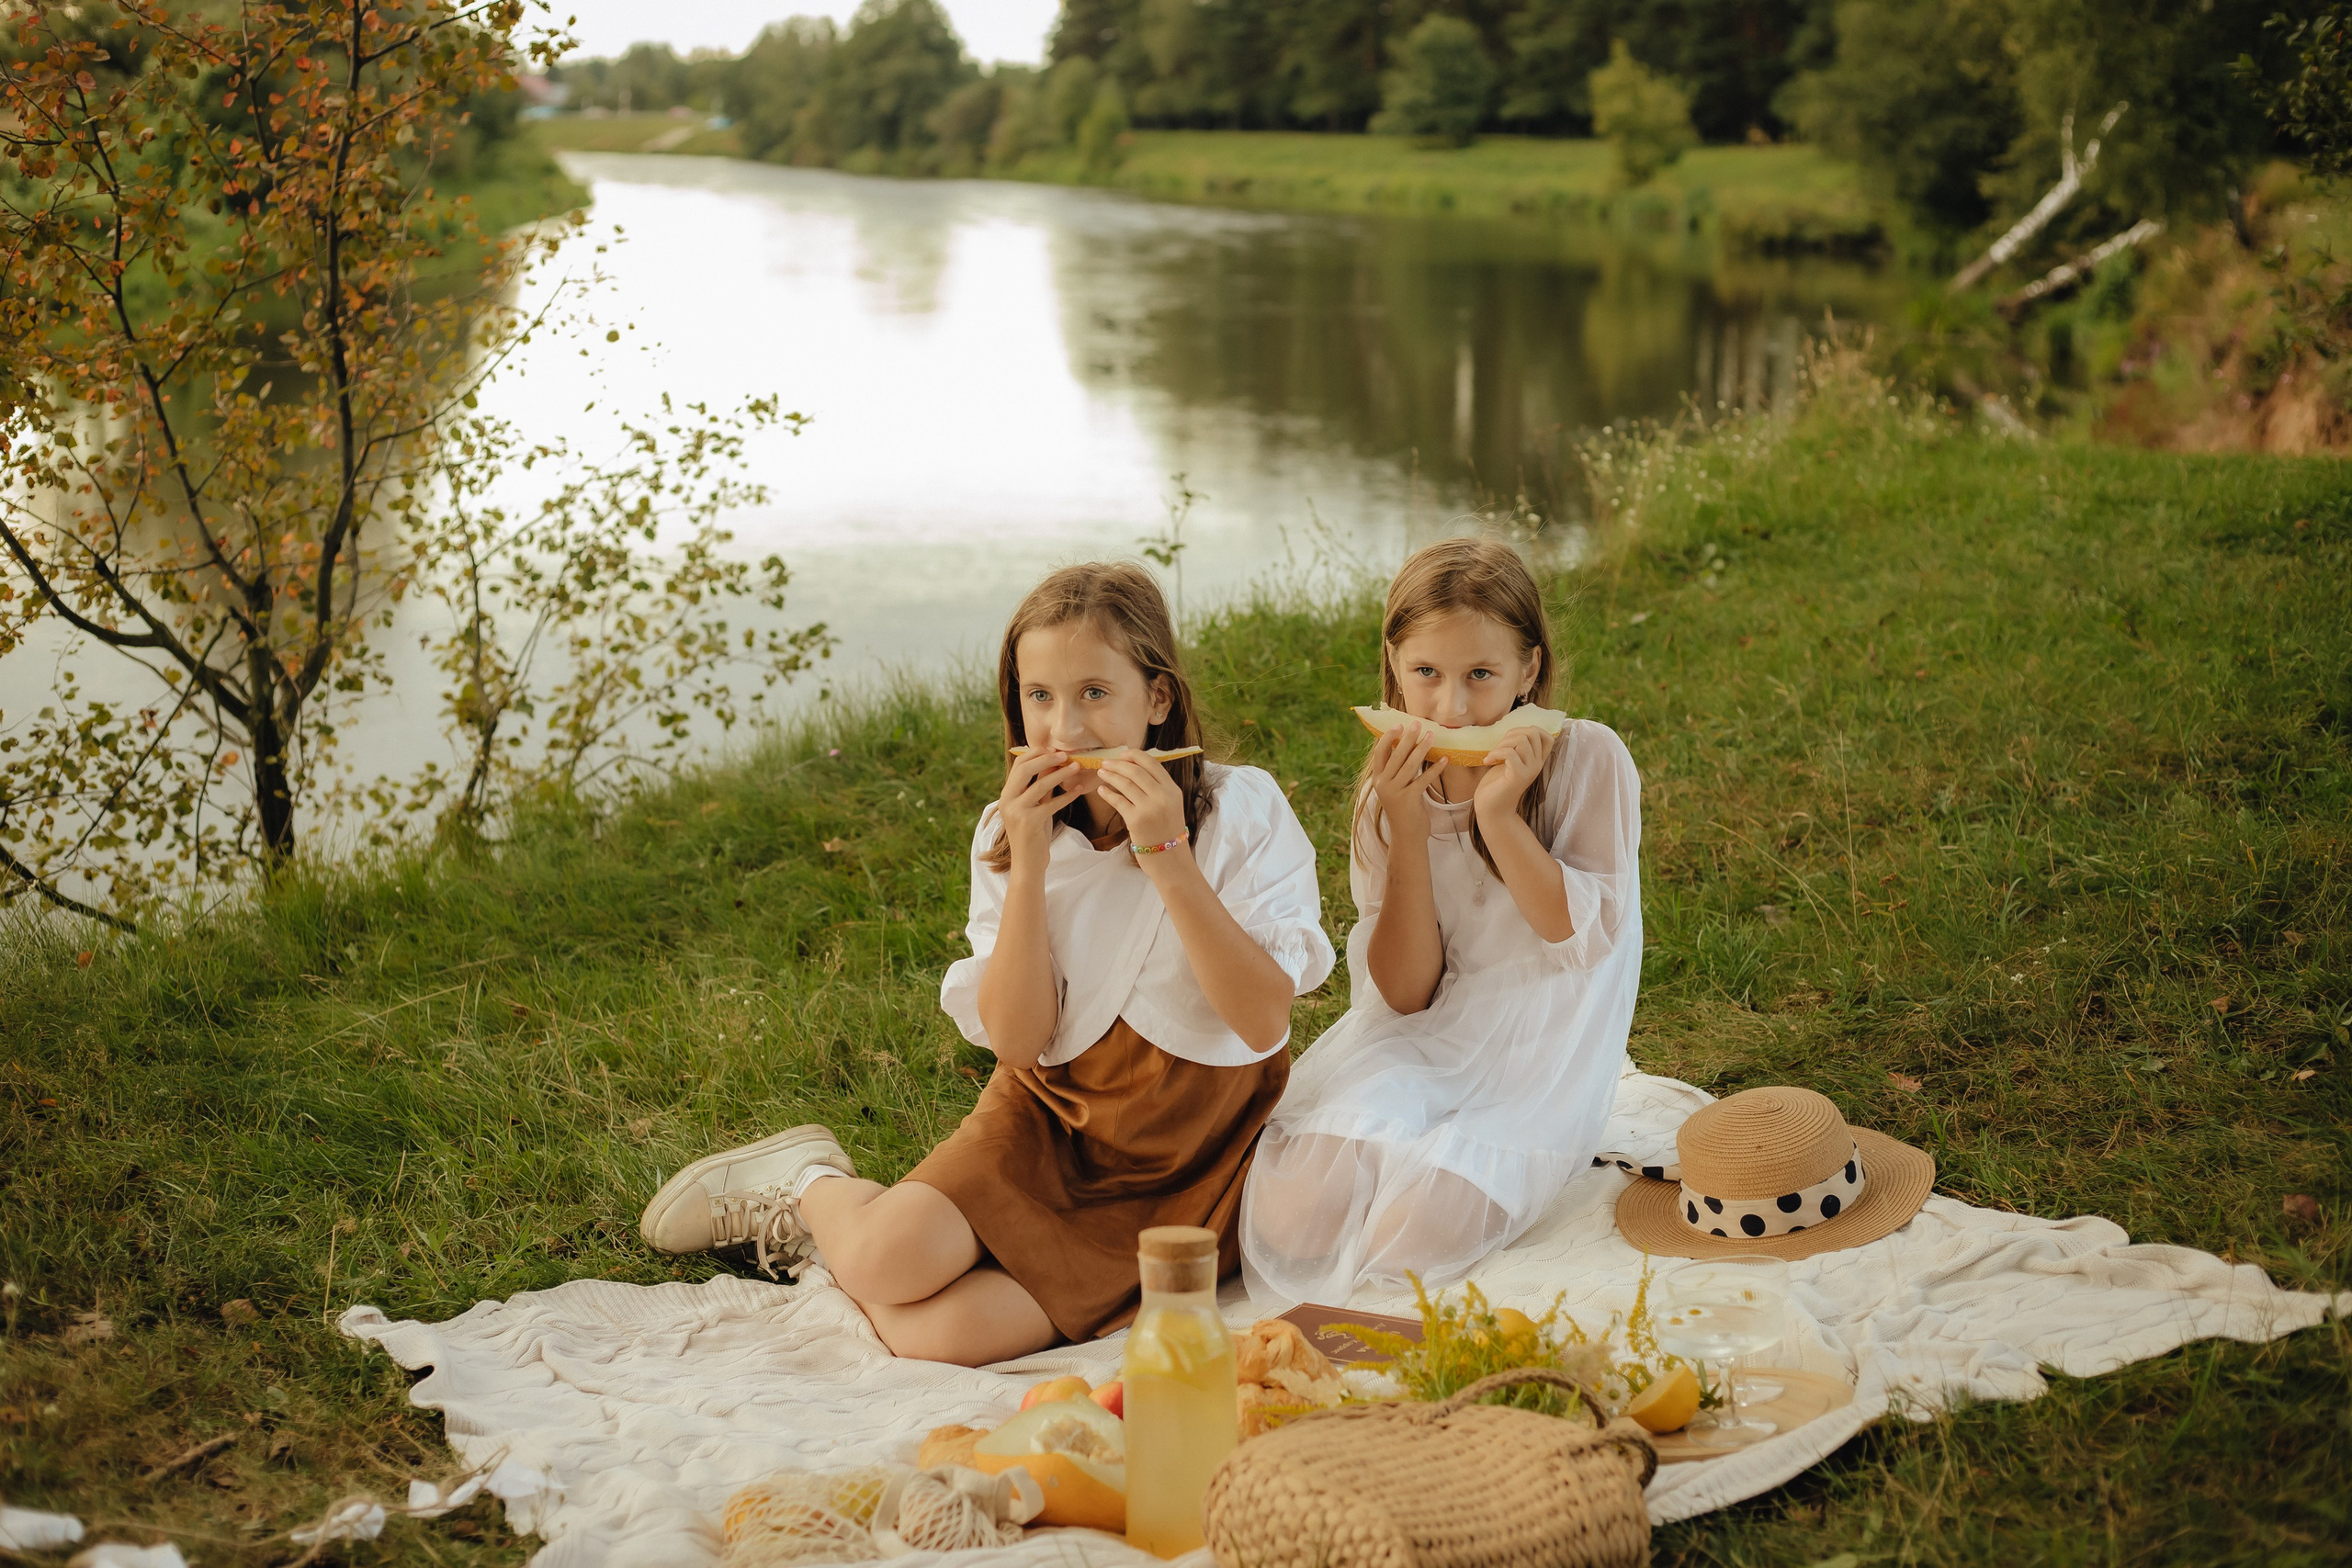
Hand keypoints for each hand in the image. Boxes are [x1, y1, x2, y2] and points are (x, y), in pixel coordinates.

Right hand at [997, 748, 1085, 866]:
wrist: (1028, 863)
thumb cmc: (1033, 834)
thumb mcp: (1035, 807)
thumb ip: (1040, 787)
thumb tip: (1052, 763)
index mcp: (1006, 795)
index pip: (1019, 765)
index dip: (1036, 753)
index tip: (1054, 749)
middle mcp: (1007, 801)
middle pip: (1025, 770)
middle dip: (1046, 758)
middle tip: (1065, 754)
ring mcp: (1017, 812)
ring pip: (1040, 785)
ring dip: (1061, 774)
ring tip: (1077, 767)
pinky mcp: (1030, 823)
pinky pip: (1051, 804)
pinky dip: (1067, 796)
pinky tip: (1078, 790)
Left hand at [1093, 749, 1185, 847]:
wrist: (1169, 858)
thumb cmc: (1167, 830)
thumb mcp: (1171, 804)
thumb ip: (1158, 786)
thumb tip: (1135, 766)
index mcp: (1173, 790)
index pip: (1152, 763)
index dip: (1135, 756)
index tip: (1122, 755)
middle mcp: (1162, 796)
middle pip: (1136, 771)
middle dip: (1117, 764)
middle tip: (1106, 763)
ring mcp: (1149, 808)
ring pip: (1125, 783)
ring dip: (1110, 775)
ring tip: (1101, 773)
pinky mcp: (1135, 820)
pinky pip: (1117, 800)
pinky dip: (1107, 793)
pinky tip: (1101, 790)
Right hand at [1367, 721, 1445, 839]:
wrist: (1406, 836)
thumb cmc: (1404, 808)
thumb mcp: (1395, 788)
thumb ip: (1396, 770)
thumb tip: (1407, 744)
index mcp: (1377, 779)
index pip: (1379, 752)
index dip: (1388, 737)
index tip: (1399, 724)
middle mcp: (1383, 784)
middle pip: (1396, 755)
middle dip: (1408, 738)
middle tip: (1418, 723)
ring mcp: (1394, 792)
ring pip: (1409, 765)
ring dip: (1422, 748)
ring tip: (1433, 735)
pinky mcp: (1409, 800)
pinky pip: (1423, 779)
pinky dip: (1435, 768)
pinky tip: (1445, 759)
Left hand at [1473, 727, 1550, 820]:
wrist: (1492, 809)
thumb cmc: (1497, 784)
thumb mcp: (1510, 761)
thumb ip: (1516, 747)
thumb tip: (1514, 730)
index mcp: (1537, 760)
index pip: (1547, 736)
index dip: (1528, 730)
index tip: (1511, 741)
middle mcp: (1537, 764)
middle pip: (1533, 732)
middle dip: (1512, 733)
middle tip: (1498, 748)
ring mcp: (1529, 770)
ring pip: (1522, 739)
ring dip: (1502, 743)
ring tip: (1493, 755)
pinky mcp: (1518, 776)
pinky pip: (1510, 752)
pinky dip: (1496, 752)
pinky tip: (1488, 761)